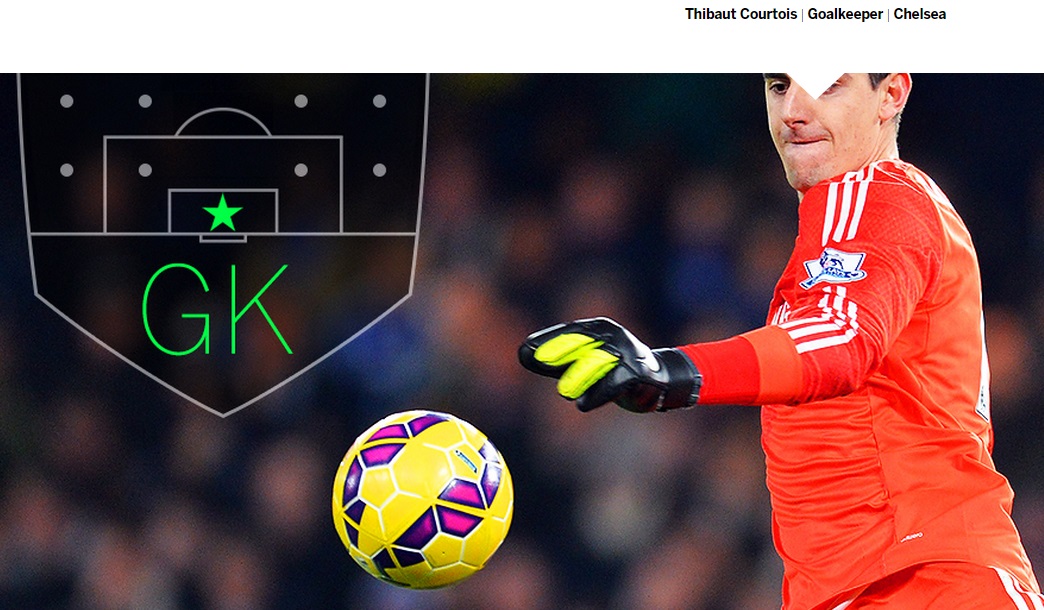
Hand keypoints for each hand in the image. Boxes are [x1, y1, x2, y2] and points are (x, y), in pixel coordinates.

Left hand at [518, 317, 701, 411]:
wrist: (659, 382)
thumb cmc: (613, 370)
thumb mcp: (582, 363)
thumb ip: (555, 361)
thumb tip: (521, 354)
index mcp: (599, 328)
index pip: (569, 332)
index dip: (547, 340)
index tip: (525, 350)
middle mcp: (613, 336)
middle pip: (581, 342)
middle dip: (558, 351)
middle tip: (537, 359)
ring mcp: (627, 353)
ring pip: (598, 363)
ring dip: (579, 377)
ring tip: (565, 393)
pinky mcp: (638, 373)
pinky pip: (614, 383)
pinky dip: (598, 394)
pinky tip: (582, 405)